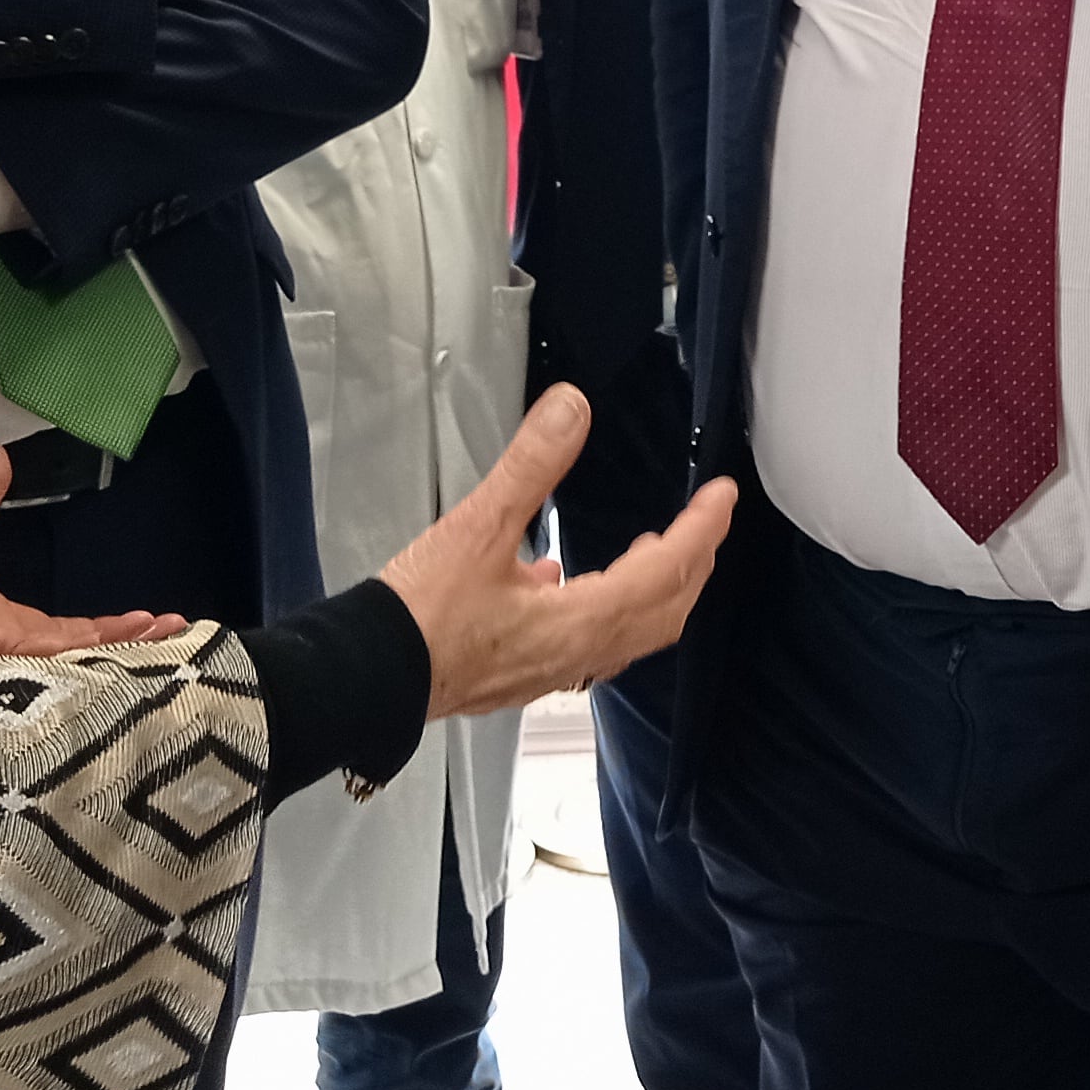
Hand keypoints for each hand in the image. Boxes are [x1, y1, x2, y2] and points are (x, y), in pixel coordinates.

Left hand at [0, 442, 181, 660]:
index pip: (57, 627)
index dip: (99, 625)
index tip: (142, 616)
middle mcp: (1, 641)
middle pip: (77, 648)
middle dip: (125, 640)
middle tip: (172, 631)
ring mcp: (0, 652)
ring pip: (74, 656)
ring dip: (123, 643)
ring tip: (171, 635)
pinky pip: (57, 656)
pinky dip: (99, 648)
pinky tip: (138, 642)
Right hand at [380, 385, 737, 719]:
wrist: (366, 681)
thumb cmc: (421, 616)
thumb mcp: (477, 527)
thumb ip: (531, 466)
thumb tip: (573, 408)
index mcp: (581, 620)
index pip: (666, 571)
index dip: (701, 529)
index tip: (722, 495)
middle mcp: (577, 654)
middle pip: (662, 613)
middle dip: (693, 564)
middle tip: (705, 522)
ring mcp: (550, 671)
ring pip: (628, 633)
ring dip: (655, 591)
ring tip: (652, 549)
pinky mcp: (521, 675)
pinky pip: (587, 644)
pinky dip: (603, 608)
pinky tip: (561, 582)